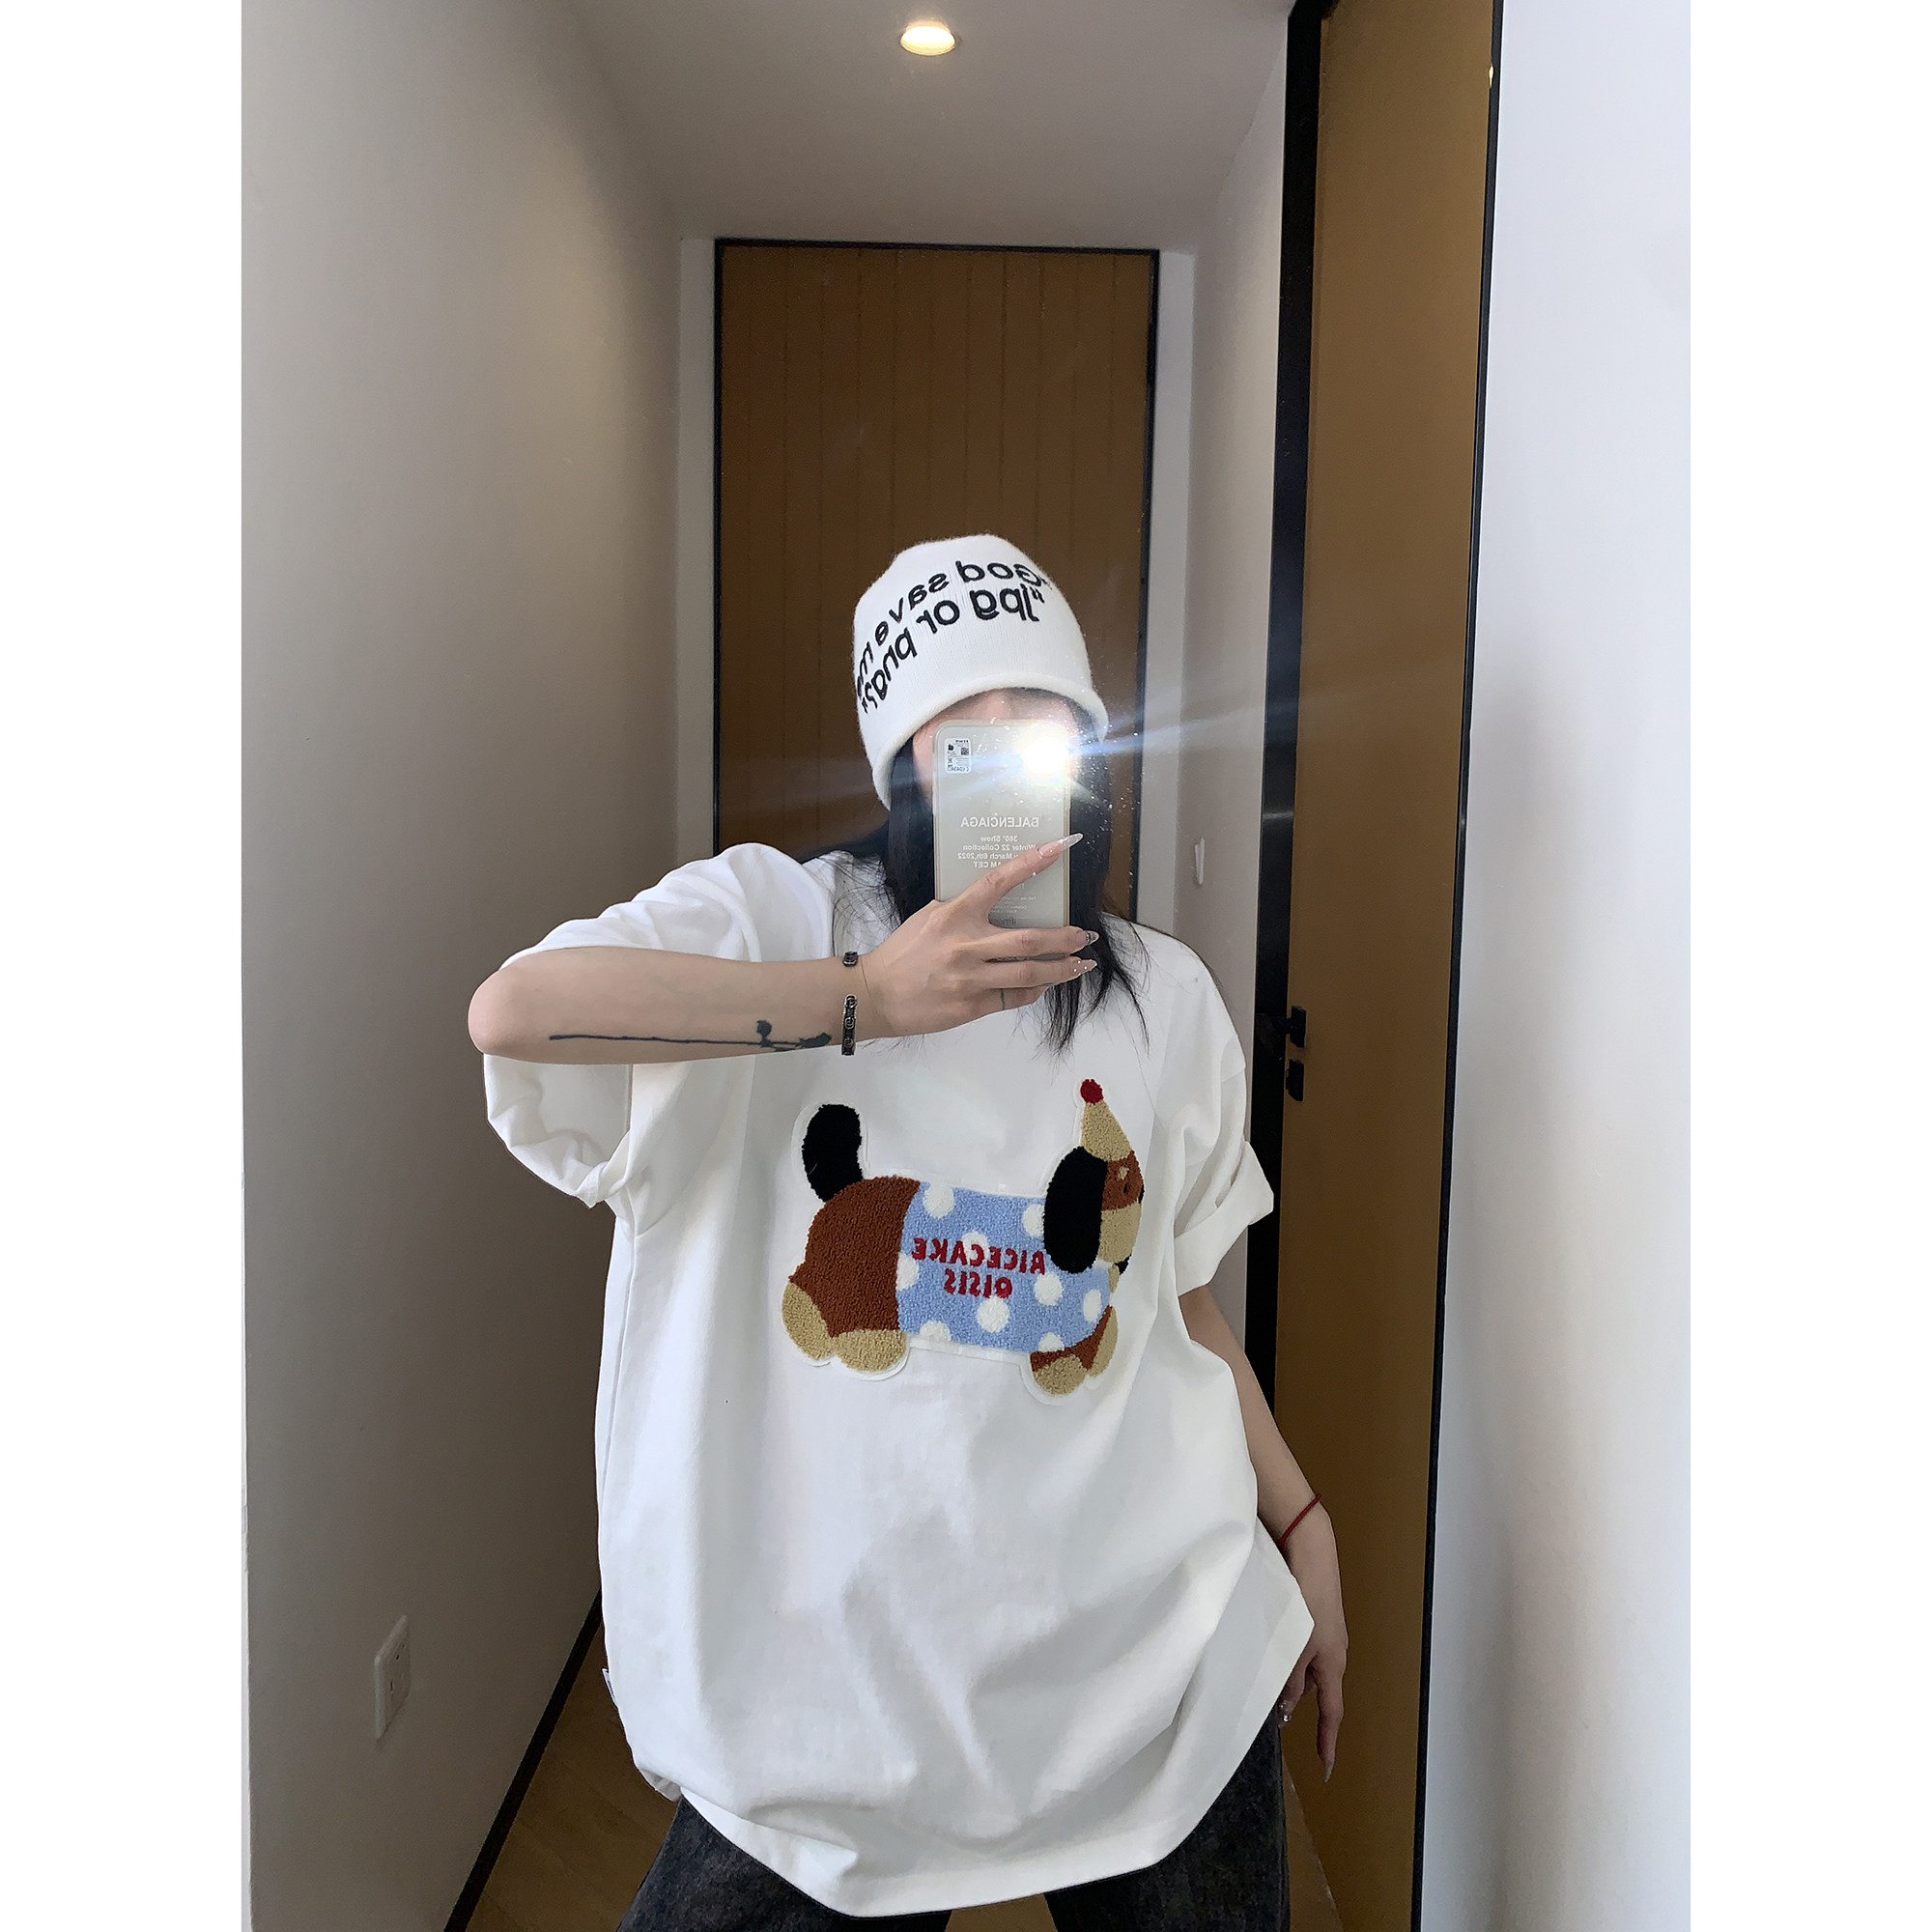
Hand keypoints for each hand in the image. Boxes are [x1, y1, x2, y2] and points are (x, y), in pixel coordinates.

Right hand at [862, 836, 1095, 1037]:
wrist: (877, 994)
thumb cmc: (904, 953)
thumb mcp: (929, 918)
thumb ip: (963, 910)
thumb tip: (1000, 902)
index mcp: (954, 915)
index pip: (998, 881)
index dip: (1030, 863)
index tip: (1058, 848)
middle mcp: (965, 945)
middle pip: (1029, 939)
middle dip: (1065, 938)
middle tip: (1085, 935)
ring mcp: (970, 978)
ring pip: (1029, 973)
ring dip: (1061, 969)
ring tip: (1081, 965)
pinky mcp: (971, 1006)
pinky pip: (1014, 998)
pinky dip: (1035, 991)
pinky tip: (1046, 985)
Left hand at [1277, 1505, 1346, 1778]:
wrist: (1312, 1554)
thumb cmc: (1308, 1601)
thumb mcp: (1297, 1647)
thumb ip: (1290, 1679)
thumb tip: (1288, 1709)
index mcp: (1333, 1664)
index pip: (1332, 1712)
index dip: (1328, 1740)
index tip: (1326, 1768)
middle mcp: (1332, 1652)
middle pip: (1318, 1690)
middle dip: (1301, 1706)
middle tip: (1279, 1721)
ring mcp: (1323, 1634)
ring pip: (1306, 1668)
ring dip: (1290, 1679)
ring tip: (1265, 1685)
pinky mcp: (1313, 1617)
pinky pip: (1301, 1649)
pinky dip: (1288, 1658)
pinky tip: (1268, 1652)